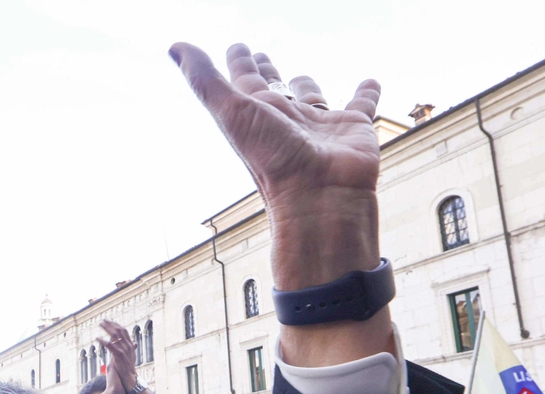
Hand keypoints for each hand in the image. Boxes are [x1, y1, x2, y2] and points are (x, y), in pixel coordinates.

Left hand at [99, 320, 137, 390]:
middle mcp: (128, 346)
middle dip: (110, 324)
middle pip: (119, 330)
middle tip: (103, 320)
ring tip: (100, 325)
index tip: (109, 321)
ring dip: (106, 329)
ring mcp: (124, 350)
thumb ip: (129, 349)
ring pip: (114, 335)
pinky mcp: (118, 355)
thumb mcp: (129, 357)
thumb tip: (132, 344)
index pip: (124, 331)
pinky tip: (97, 338)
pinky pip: (110, 345)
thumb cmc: (127, 369)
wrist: (129, 379)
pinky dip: (103, 341)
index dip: (116, 325)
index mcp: (130, 345)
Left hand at [171, 43, 379, 290]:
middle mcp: (285, 119)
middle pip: (274, 89)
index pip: (244, 81)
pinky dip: (366, 92)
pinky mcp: (353, 128)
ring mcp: (319, 125)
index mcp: (256, 115)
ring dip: (308, 86)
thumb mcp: (231, 112)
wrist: (320, 198)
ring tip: (302, 77)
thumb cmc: (273, 159)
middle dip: (266, 71)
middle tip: (261, 55)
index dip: (239, 62)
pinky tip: (370, 81)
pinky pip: (362, 104)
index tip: (237, 47)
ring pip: (312, 98)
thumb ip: (203, 78)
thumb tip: (174, 45)